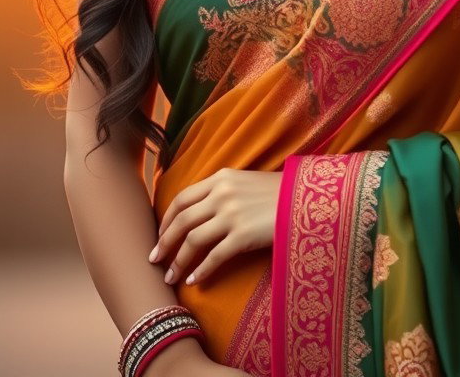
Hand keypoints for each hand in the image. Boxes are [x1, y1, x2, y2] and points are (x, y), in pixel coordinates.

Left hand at [150, 167, 282, 286]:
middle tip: (154, 259)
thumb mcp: (245, 182)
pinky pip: (214, 257)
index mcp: (221, 178)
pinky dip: (201, 271)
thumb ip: (221, 191)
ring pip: (193, 240)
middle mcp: (222, 194)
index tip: (160, 235)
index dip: (166, 220)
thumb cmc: (277, 192)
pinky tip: (195, 281)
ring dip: (178, 261)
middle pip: (182, 220)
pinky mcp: (243, 235)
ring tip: (171, 276)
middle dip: (164, 242)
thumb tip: (198, 211)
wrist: (304, 198)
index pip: (182, 198)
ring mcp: (232, 214)